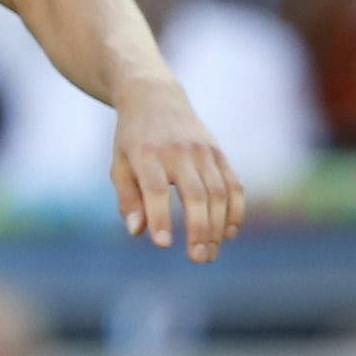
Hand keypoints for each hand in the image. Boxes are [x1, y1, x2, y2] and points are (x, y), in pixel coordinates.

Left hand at [108, 80, 245, 260]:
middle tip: (198, 258)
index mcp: (147, 154)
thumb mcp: (119, 164)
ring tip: (210, 253)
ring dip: (218, 226)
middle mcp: (178, 151)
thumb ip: (128, 198)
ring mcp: (203, 151)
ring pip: (218, 192)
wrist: (154, 97)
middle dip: (199, 229)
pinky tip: (230, 232)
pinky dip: (235, 209)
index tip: (163, 244)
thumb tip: (137, 232)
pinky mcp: (218, 152)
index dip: (160, 217)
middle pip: (196, 194)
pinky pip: (233, 183)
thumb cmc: (132, 139)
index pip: (156, 189)